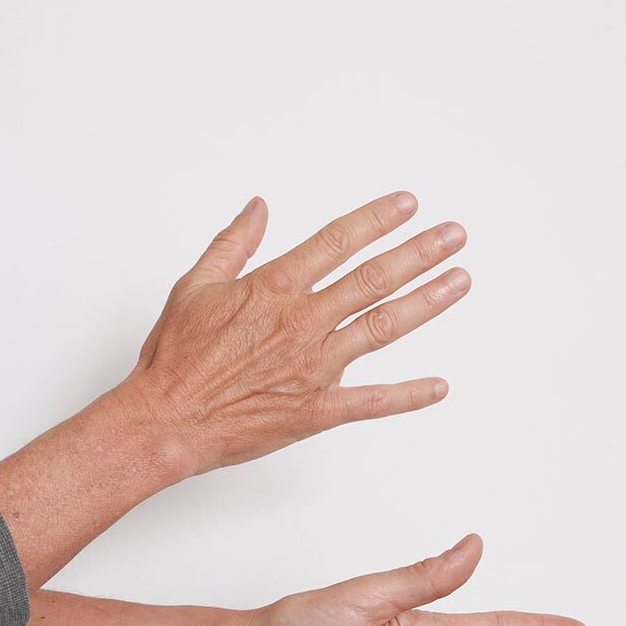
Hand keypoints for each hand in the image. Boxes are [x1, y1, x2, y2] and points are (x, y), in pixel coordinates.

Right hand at [124, 191, 469, 472]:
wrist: (165, 421)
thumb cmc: (174, 361)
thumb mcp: (194, 287)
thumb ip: (232, 244)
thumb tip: (258, 208)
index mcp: (272, 289)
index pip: (337, 242)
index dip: (377, 220)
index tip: (408, 205)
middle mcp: (301, 322)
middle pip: (374, 278)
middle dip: (420, 253)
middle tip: (455, 235)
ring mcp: (313, 367)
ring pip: (383, 327)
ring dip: (426, 302)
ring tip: (460, 281)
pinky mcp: (315, 410)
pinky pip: (371, 402)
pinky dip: (408, 395)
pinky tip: (439, 387)